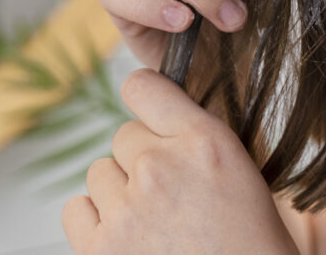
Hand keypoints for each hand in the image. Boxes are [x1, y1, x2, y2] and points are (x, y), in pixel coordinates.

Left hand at [63, 69, 298, 253]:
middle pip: (123, 135)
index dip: (146, 100)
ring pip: (99, 172)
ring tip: (155, 222)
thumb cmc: (249, 246)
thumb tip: (156, 115)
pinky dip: (95, 221)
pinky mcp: (100, 249)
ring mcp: (126, 210)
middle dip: (143, 159)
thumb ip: (196, 135)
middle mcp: (160, 168)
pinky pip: (75, 209)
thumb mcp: (241, 171)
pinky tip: (126, 236)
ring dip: (120, 192)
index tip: (151, 114)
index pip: (142, 85)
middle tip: (173, 194)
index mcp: (204, 142)